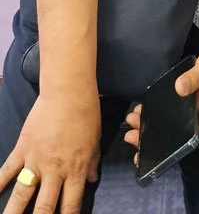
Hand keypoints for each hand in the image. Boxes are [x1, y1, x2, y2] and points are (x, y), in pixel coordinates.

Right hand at [0, 92, 100, 213]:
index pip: (71, 205)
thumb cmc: (86, 114)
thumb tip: (91, 180)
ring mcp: (36, 160)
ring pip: (22, 193)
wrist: (68, 92)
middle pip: (45, 206)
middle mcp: (55, 171)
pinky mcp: (22, 148)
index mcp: (75, 170)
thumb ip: (91, 163)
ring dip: (13, 211)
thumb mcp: (95, 141)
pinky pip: (8, 169)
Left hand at [124, 45, 198, 154]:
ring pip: (169, 122)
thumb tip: (179, 88)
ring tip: (132, 119)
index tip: (142, 150)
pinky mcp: (186, 99)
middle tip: (130, 133)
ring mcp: (191, 109)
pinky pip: (169, 110)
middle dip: (150, 135)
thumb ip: (193, 79)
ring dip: (150, 123)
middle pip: (172, 132)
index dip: (162, 146)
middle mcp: (197, 117)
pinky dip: (156, 111)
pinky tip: (143, 109)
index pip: (181, 138)